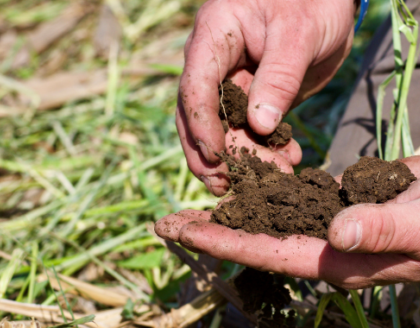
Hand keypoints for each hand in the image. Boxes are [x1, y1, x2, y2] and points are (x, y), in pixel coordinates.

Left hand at [155, 156, 419, 288]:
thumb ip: (380, 229)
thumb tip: (336, 233)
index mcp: (335, 257)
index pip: (263, 251)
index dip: (219, 240)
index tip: (180, 231)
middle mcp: (320, 245)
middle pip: (251, 238)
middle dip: (207, 229)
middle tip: (165, 221)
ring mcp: (324, 225)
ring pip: (264, 218)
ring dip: (227, 208)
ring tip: (192, 201)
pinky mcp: (333, 203)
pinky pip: (287, 199)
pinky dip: (259, 191)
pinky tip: (239, 183)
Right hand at [179, 0, 355, 195]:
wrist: (327, 0)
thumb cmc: (311, 0)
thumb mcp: (299, 32)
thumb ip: (279, 77)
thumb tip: (260, 127)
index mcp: (212, 38)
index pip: (195, 87)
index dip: (201, 125)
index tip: (215, 156)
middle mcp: (212, 65)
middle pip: (198, 118)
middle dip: (213, 154)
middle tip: (231, 185)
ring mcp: (230, 84)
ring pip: (223, 130)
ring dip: (244, 158)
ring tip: (277, 175)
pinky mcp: (249, 99)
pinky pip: (248, 131)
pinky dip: (264, 150)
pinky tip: (287, 160)